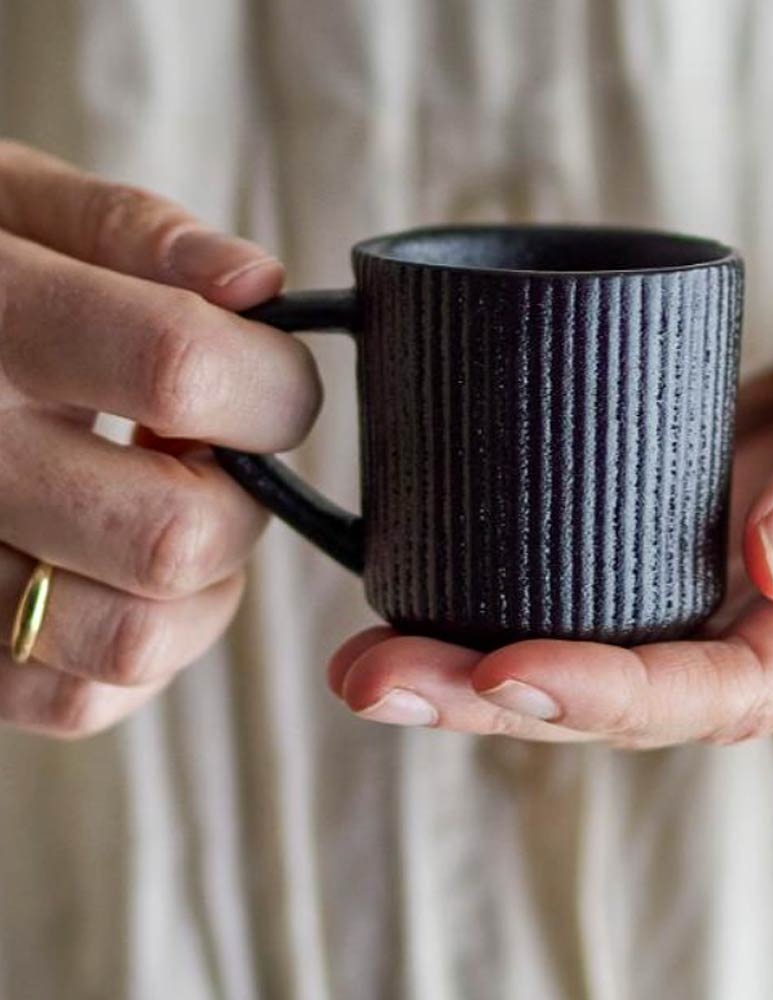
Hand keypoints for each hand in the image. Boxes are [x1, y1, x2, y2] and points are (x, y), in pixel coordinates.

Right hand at [0, 142, 318, 737]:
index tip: (270, 378)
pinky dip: (137, 649)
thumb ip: (137, 235)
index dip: (272, 383)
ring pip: (134, 642)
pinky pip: (79, 700)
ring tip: (161, 506)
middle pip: (174, 533)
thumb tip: (261, 287)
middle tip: (207, 450)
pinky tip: (113, 570)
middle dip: (241, 496)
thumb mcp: (12, 204)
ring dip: (199, 587)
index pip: (178, 368)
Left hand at [329, 256, 772, 744]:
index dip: (616, 691)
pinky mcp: (688, 548)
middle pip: (635, 698)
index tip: (501, 672)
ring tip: (368, 661)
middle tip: (375, 679)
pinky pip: (596, 596)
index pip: (733, 689)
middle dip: (498, 696)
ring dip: (477, 666)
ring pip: (599, 658)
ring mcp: (732, 600)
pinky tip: (427, 599)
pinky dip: (509, 605)